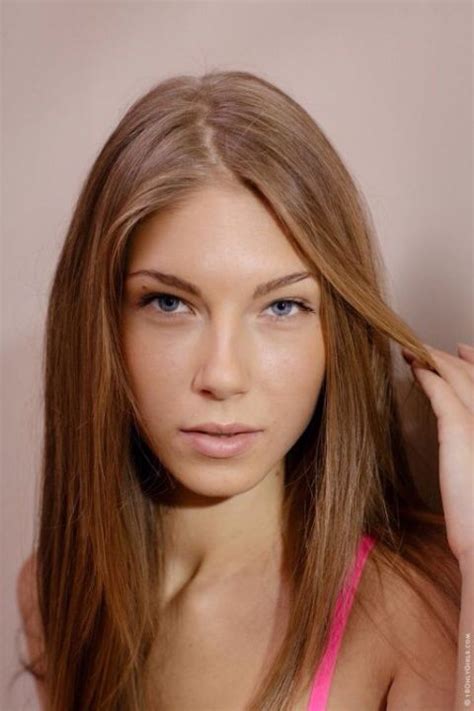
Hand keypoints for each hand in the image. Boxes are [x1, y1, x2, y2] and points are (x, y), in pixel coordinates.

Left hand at [401, 342, 473, 568]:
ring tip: (413, 350)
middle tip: (428, 346)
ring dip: (434, 359)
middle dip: (451, 357)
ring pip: (457, 377)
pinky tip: (413, 367)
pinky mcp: (461, 429)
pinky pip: (440, 390)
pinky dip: (427, 374)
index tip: (464, 350)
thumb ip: (470, 450)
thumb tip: (466, 444)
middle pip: (473, 377)